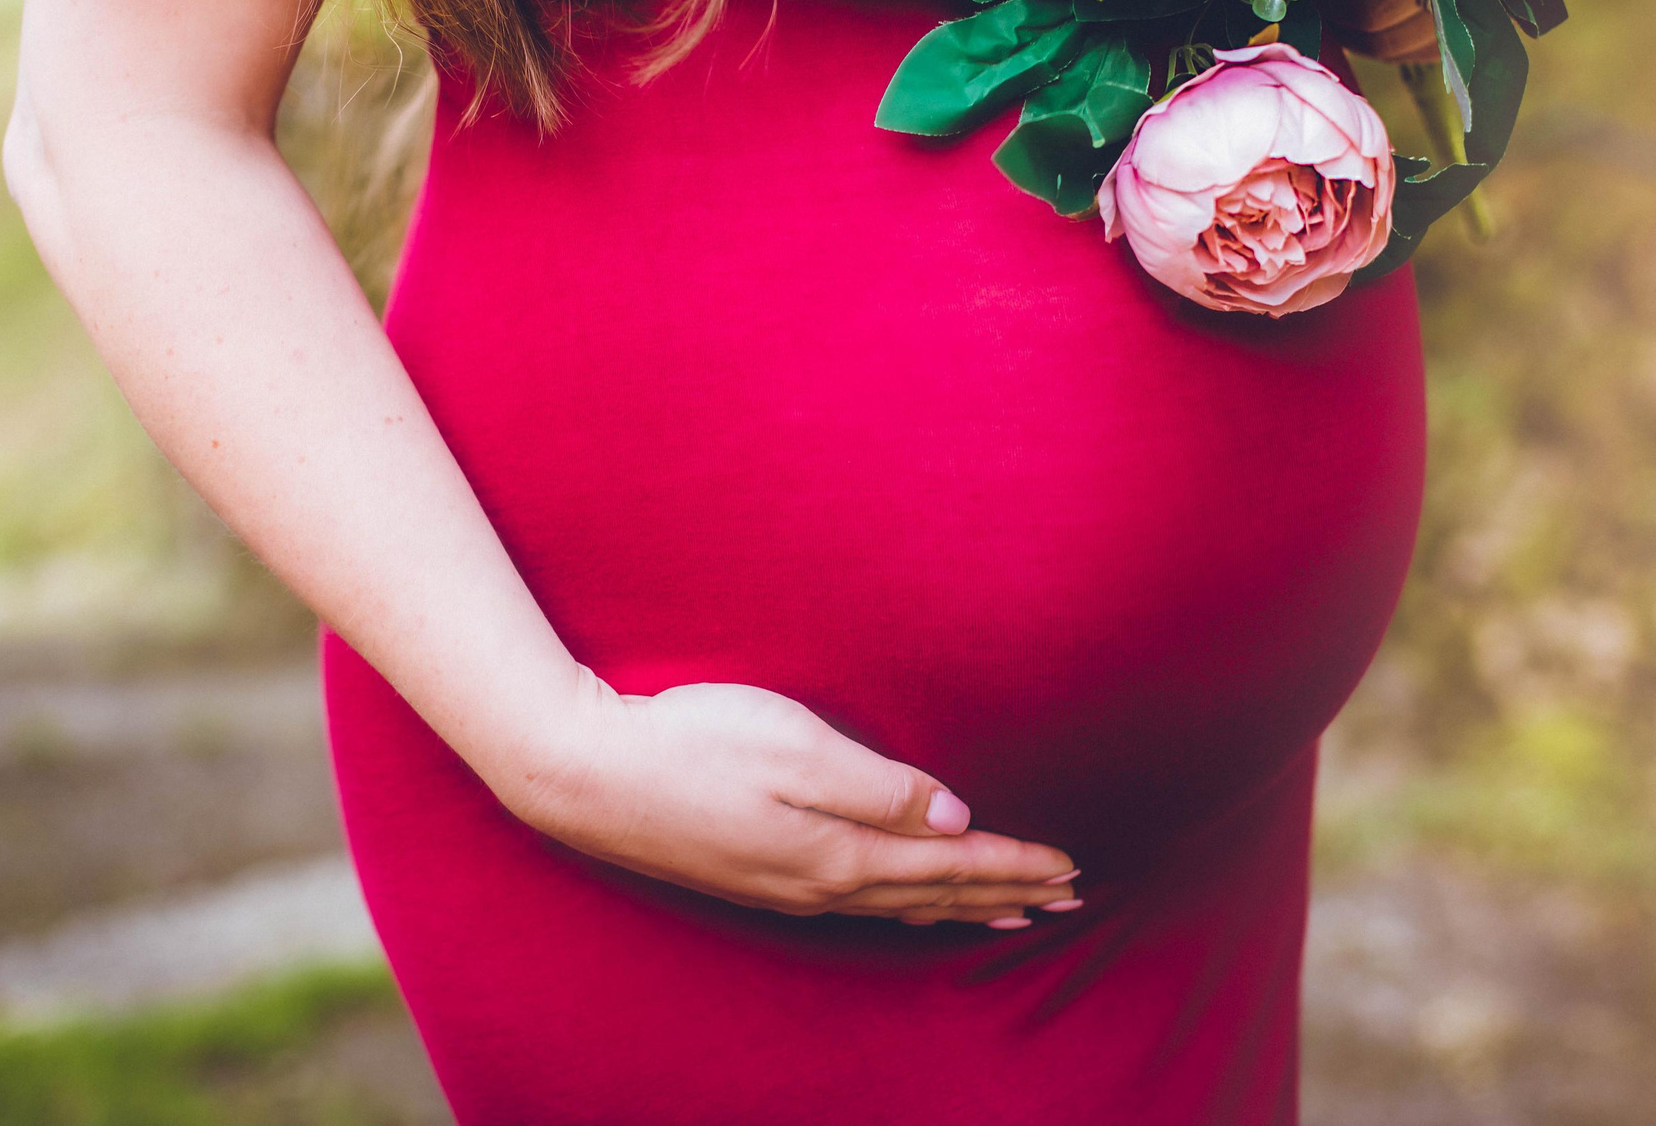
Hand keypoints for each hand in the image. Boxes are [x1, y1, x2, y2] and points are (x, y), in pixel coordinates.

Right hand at [493, 677, 1081, 926]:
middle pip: (935, 893)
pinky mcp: (756, 876)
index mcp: (839, 851)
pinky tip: (907, 900)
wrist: (583, 773)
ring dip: (962, 906)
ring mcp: (785, 886)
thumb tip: (954, 815)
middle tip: (1070, 897)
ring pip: (899, 905)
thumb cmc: (689, 742)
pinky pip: (861, 903)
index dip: (1016, 862)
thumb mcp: (794, 747)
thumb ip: (879, 785)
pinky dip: (908, 904)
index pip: (951, 861)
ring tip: (1012, 913)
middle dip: (1006, 894)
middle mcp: (820, 883)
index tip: (1072, 865)